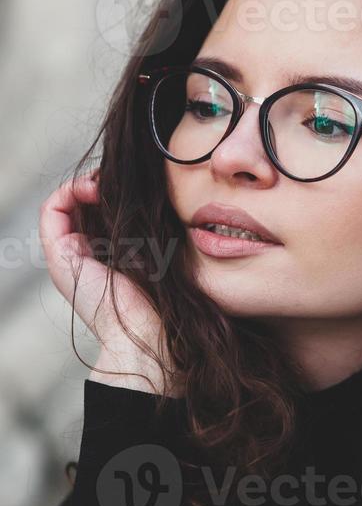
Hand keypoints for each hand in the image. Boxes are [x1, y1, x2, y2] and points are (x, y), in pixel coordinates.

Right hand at [39, 172, 179, 394]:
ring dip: (84, 184)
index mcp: (107, 256)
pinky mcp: (59, 255)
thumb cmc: (165, 293)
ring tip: (106, 182)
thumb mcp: (160, 251)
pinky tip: (93, 188)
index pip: (99, 211)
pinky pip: (51, 210)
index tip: (130, 184)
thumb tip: (156, 192)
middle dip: (98, 184)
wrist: (151, 328)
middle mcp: (84, 255)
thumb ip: (149, 227)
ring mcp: (69, 255)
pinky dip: (69, 191)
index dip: (110, 190)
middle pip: (82, 206)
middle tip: (118, 178)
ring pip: (66, 205)